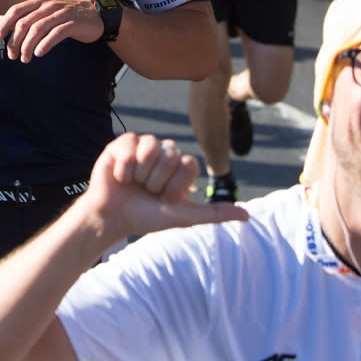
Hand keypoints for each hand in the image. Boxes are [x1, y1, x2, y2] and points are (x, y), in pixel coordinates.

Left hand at [0, 0, 103, 61]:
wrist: (96, 14)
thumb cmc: (66, 16)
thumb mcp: (43, 13)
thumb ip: (22, 17)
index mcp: (39, 2)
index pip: (15, 10)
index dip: (4, 24)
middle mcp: (48, 5)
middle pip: (25, 23)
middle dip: (15, 41)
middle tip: (12, 55)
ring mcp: (61, 13)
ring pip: (38, 29)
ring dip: (28, 46)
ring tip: (25, 59)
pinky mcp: (73, 23)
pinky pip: (56, 33)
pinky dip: (45, 44)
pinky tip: (39, 53)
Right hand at [79, 133, 247, 243]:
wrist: (112, 217)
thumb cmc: (147, 217)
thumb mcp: (183, 216)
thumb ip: (215, 212)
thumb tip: (248, 215)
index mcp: (180, 166)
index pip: (189, 163)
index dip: (175, 185)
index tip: (164, 198)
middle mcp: (164, 152)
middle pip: (171, 154)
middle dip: (156, 180)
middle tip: (146, 190)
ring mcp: (143, 145)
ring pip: (151, 147)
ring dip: (140, 173)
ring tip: (132, 182)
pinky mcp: (122, 143)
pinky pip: (130, 144)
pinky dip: (124, 167)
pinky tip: (119, 175)